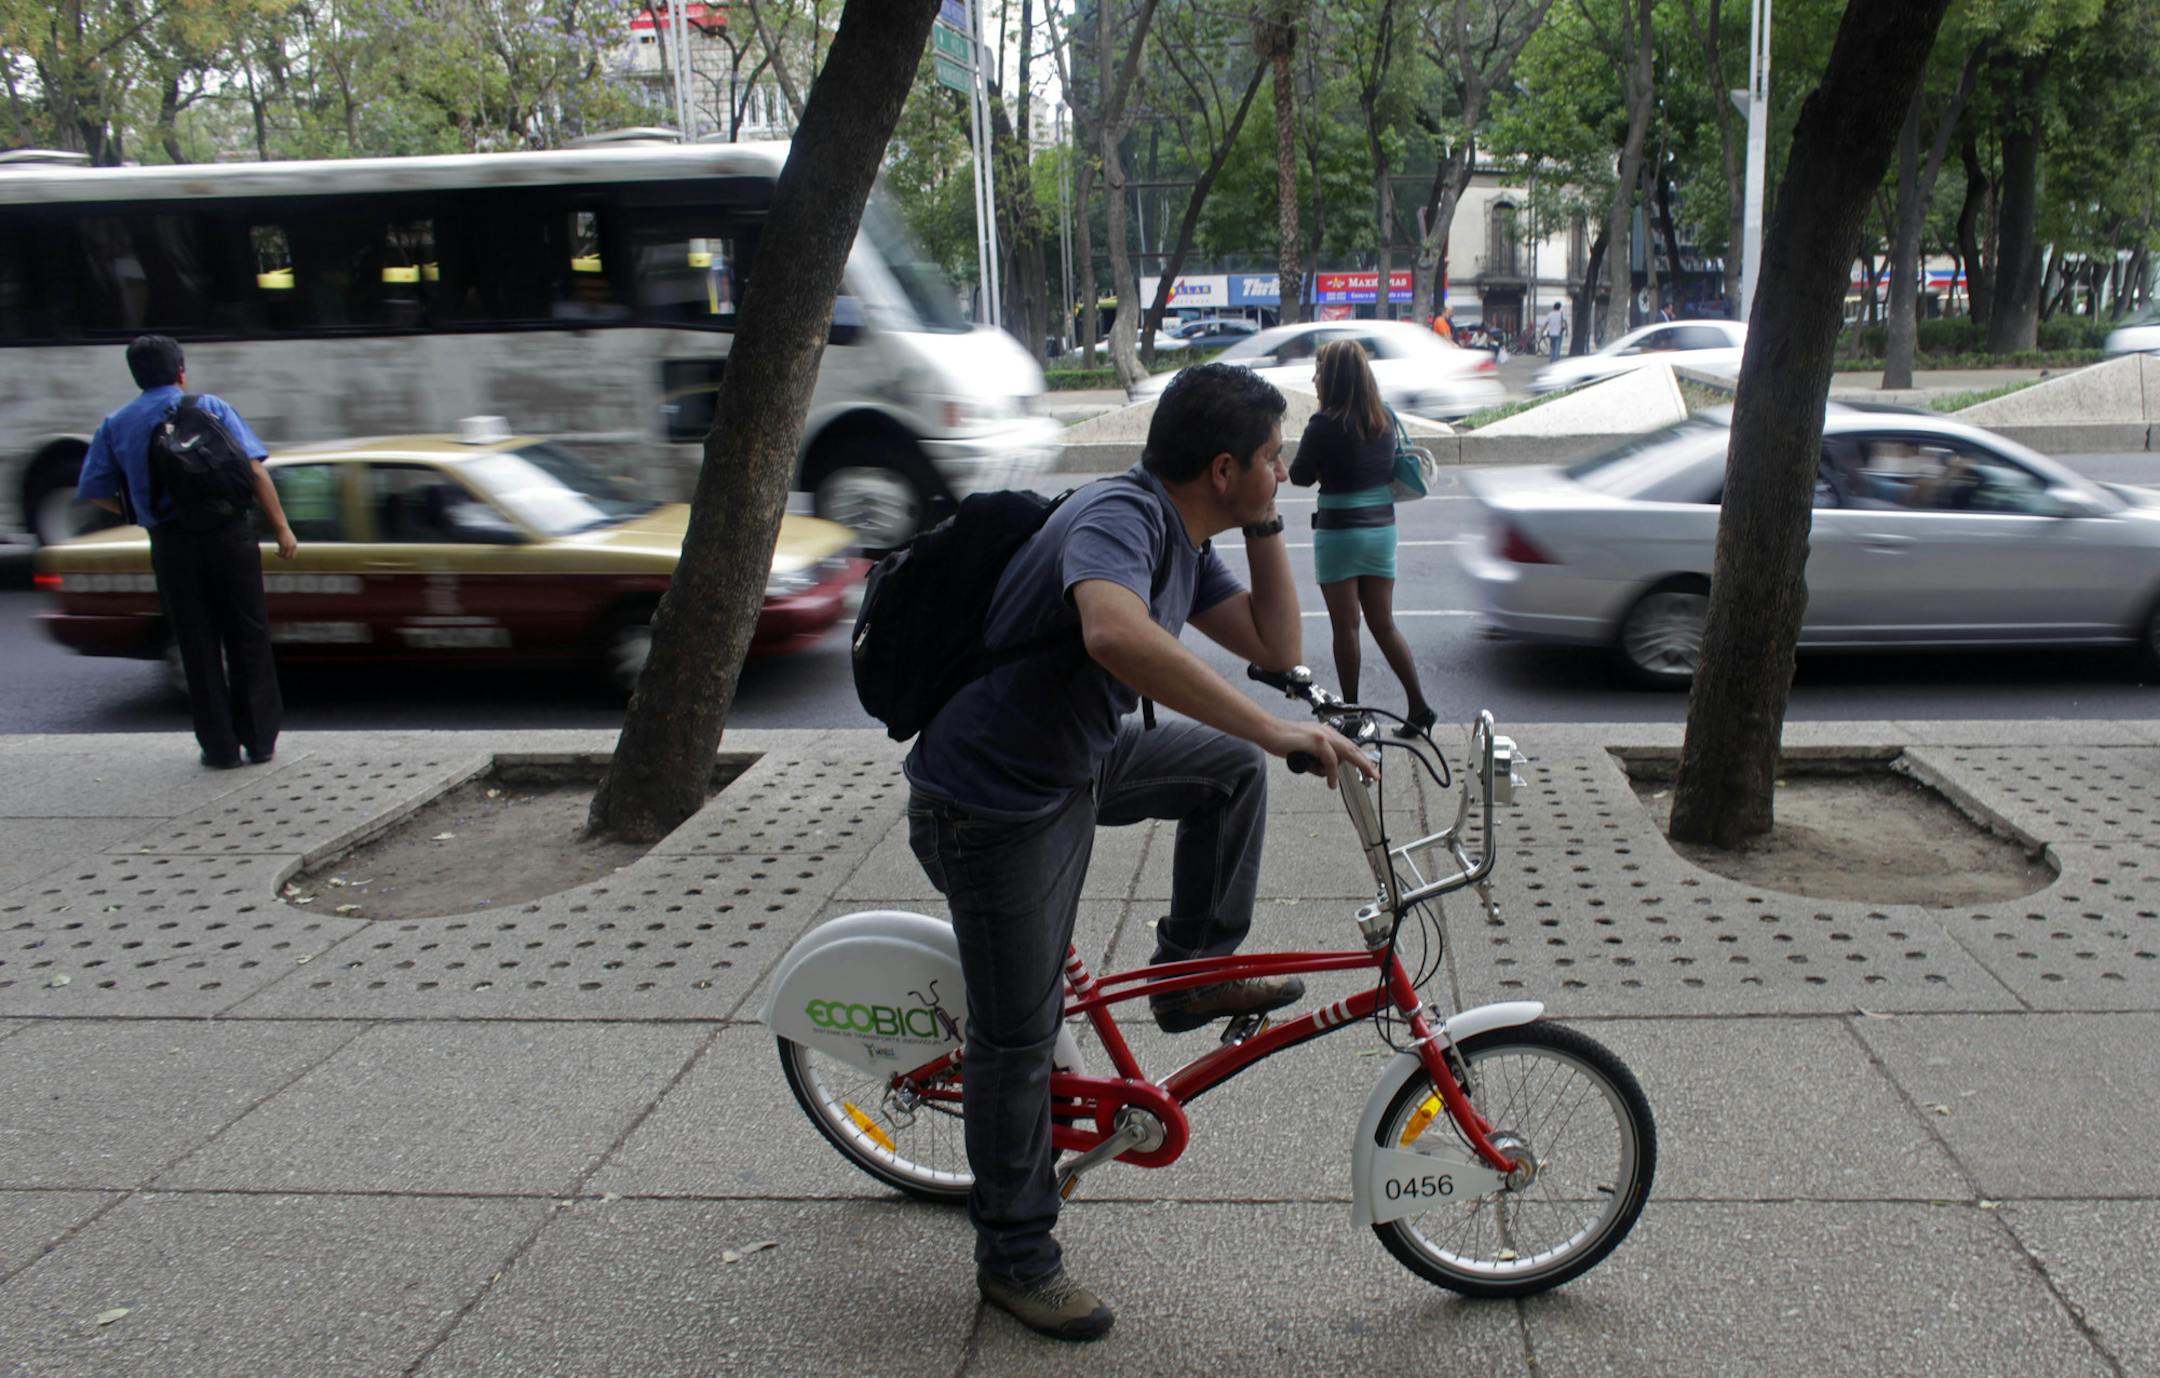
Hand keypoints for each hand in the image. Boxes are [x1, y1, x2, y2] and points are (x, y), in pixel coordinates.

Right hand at [274, 525, 297, 560]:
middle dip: (284, 558)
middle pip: (290, 557)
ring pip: (285, 556)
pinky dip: (278, 554)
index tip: (282, 555)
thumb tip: (285, 549)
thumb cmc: (283, 532)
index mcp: (295, 545)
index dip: (287, 556)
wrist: (282, 527)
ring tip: (276, 553)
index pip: (293, 555)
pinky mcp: (284, 545)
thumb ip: (288, 544)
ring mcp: (289, 546)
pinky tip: (274, 551)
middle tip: (279, 556)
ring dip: (280, 556)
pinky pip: (281, 553)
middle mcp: (293, 546)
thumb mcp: (288, 539)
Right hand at [1263, 721, 1377, 788]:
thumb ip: (1316, 761)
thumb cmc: (1281, 741)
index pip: (1347, 746)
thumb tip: (1325, 772)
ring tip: (1338, 781)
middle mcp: (1326, 732)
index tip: (1369, 768)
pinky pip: (1331, 761)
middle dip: (1366, 764)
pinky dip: (1332, 773)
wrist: (1268, 732)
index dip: (1360, 757)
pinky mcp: (1317, 742)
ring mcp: (1323, 735)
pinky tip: (1330, 782)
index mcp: (1324, 733)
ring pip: (1346, 754)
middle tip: (1376, 776)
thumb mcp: (1303, 754)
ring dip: (1343, 771)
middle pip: (1353, 749)